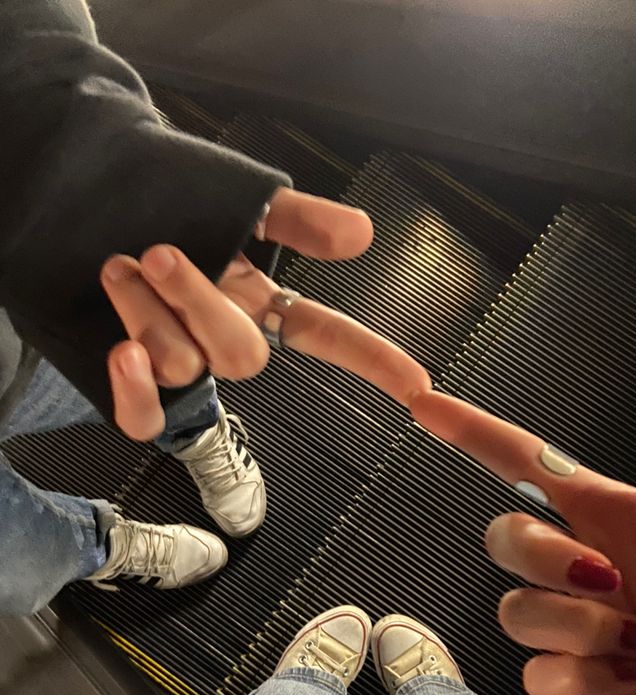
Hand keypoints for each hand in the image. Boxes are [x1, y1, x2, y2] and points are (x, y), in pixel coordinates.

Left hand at [101, 188, 430, 437]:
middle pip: (242, 357)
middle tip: (159, 252)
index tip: (417, 386)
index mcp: (254, 296)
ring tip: (118, 265)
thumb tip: (362, 235)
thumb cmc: (152, 182)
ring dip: (146, 314)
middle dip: (199, 304)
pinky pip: (146, 420)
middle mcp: (220, 333)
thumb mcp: (231, 191)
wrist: (67, 183)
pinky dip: (135, 392)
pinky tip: (122, 350)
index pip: (325, 336)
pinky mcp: (130, 383)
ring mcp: (178, 361)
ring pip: (185, 370)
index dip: (371, 359)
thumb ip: (296, 218)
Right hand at [412, 317, 635, 694]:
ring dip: (574, 627)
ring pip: (516, 616)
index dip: (472, 432)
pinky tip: (630, 675)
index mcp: (620, 517)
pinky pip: (539, 682)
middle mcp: (598, 570)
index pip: (526, 465)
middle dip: (543, 558)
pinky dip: (577, 680)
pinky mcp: (599, 692)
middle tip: (608, 576)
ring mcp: (594, 633)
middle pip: (504, 542)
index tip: (424, 405)